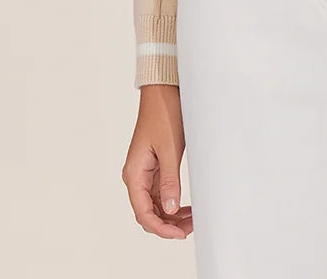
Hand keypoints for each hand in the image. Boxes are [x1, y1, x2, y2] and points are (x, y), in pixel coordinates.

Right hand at [122, 84, 192, 239]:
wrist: (163, 91)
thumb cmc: (164, 115)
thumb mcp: (170, 149)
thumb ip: (169, 180)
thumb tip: (170, 210)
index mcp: (134, 173)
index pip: (143, 212)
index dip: (161, 228)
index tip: (180, 234)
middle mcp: (135, 176)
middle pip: (148, 212)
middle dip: (168, 225)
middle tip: (191, 228)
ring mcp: (144, 172)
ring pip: (155, 204)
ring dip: (171, 216)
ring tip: (192, 219)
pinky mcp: (153, 167)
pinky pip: (160, 193)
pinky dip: (172, 203)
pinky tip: (186, 207)